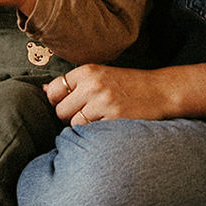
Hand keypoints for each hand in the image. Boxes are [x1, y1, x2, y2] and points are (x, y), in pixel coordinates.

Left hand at [45, 62, 205, 125]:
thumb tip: (44, 91)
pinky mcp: (114, 119)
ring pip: (74, 124)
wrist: (160, 91)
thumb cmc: (128, 85)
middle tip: (85, 115)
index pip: (54, 90)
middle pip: (61, 110)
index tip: (68, 104)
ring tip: (97, 121)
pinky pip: (90, 133)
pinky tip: (106, 127)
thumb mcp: (100, 75)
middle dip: (68, 117)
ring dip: (82, 128)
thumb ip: (75, 83)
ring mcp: (104, 103)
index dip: (57, 101)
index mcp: (87, 71)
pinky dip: (94, 134)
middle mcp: (93, 85)